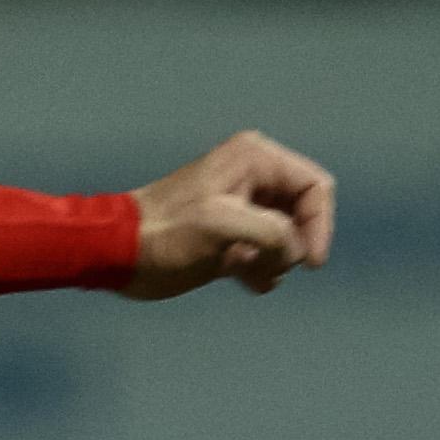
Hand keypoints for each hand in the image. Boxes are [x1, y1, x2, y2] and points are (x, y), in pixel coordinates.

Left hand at [125, 130, 337, 298]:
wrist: (119, 252)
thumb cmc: (166, 233)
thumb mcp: (223, 225)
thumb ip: (272, 231)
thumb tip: (294, 250)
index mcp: (255, 159)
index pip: (314, 187)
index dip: (319, 225)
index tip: (309, 263)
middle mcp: (254, 176)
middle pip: (303, 213)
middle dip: (292, 245)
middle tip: (268, 265)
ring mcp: (243, 206)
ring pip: (287, 236)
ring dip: (276, 261)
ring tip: (248, 271)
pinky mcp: (231, 235)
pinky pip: (266, 252)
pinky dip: (263, 270)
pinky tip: (246, 280)